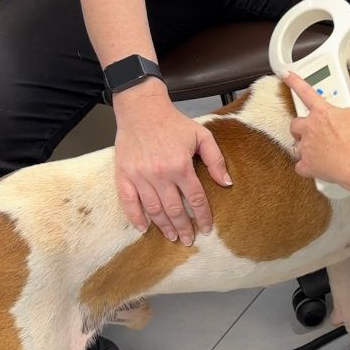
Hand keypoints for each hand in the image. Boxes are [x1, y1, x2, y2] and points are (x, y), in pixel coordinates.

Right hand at [113, 82, 230, 244]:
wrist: (141, 109)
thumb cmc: (173, 123)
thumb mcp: (202, 136)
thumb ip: (215, 160)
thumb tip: (226, 183)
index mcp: (180, 166)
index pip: (195, 199)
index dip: (202, 216)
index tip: (207, 228)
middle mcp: (160, 174)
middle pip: (174, 209)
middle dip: (183, 227)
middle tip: (188, 240)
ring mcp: (139, 176)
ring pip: (153, 209)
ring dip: (163, 226)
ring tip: (172, 237)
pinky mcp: (123, 175)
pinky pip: (128, 202)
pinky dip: (135, 217)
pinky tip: (144, 228)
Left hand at [282, 72, 349, 185]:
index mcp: (323, 112)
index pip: (306, 92)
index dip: (294, 81)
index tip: (286, 74)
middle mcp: (311, 128)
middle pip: (295, 123)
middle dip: (301, 126)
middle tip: (312, 130)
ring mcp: (307, 148)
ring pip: (297, 146)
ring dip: (305, 147)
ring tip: (320, 151)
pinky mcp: (308, 166)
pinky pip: (301, 166)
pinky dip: (308, 167)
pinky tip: (317, 167)